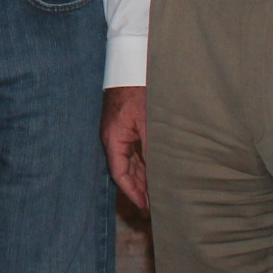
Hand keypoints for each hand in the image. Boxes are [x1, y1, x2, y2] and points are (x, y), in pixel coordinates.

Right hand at [102, 86, 149, 211]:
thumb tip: (159, 174)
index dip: (132, 191)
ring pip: (130, 161)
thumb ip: (152, 149)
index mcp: (113, 138)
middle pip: (124, 169)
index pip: (119, 173)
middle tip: (153, 205)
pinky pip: (134, 150)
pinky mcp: (128, 125)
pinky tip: (155, 170)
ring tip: (156, 193)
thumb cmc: (138, 91)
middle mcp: (113, 137)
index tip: (144, 205)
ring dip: (142, 176)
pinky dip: (144, 163)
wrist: (132, 67)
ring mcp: (120, 131)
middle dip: (138, 188)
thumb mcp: (148, 122)